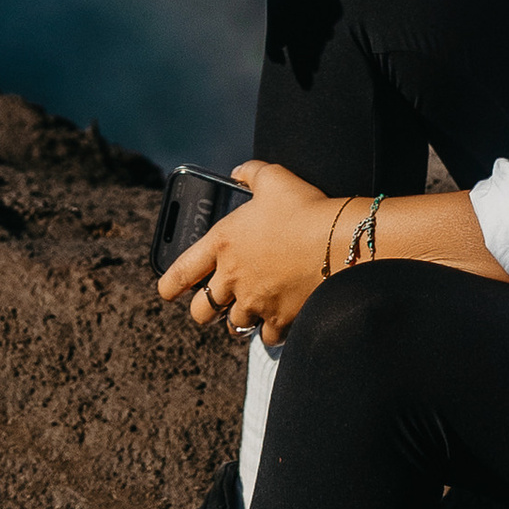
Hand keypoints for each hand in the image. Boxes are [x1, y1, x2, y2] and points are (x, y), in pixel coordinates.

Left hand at [158, 160, 338, 349]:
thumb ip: (250, 173)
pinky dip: (271, 329)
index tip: (167, 291)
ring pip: (234, 325)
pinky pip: (267, 335)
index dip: (169, 285)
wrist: (340, 241)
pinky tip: (279, 317)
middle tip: (216, 301)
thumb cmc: (305, 207)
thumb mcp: (273, 178)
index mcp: (222, 243)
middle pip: (200, 312)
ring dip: (240, 317)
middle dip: (204, 309)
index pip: (180, 272)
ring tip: (252, 306)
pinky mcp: (280, 319)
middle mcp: (232, 278)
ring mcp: (255, 302)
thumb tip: (238, 172)